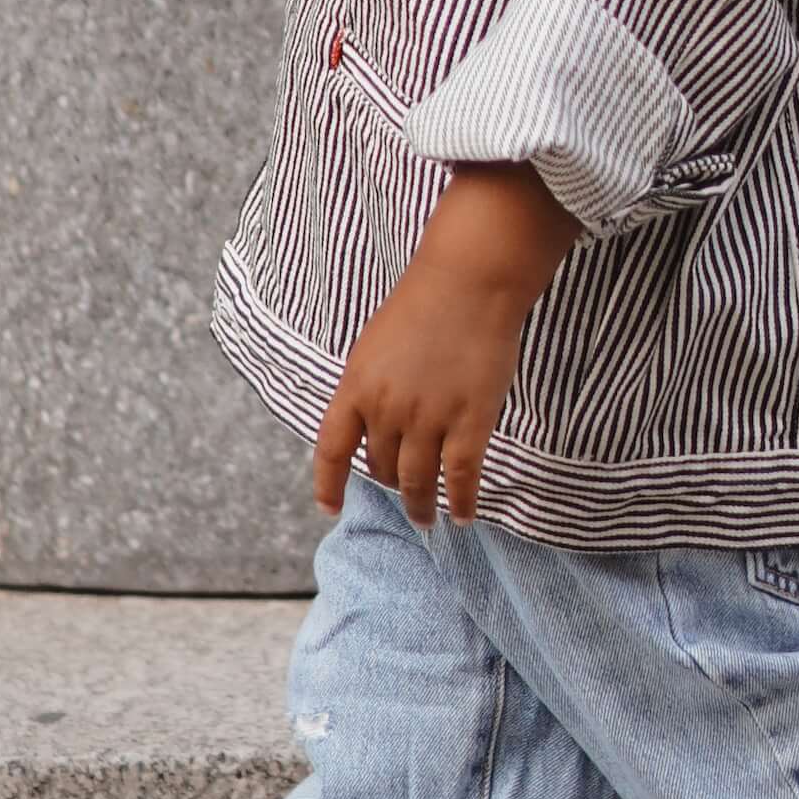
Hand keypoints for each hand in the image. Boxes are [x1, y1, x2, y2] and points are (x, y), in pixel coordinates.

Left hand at [313, 163, 578, 525]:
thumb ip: (370, 388)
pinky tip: (461, 514)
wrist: (469, 281)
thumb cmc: (424, 303)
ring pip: (417, 482)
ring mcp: (428, 418)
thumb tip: (372, 430)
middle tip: (404, 493)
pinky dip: (460, 501)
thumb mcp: (375, 346)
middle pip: (382, 468)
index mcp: (357, 386)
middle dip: (391, 484)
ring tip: (426, 517)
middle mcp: (387, 409)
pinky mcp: (469, 421)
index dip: (329, 484)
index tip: (330, 508)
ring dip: (420, 505)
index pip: (332, 449)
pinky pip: (460, 477)